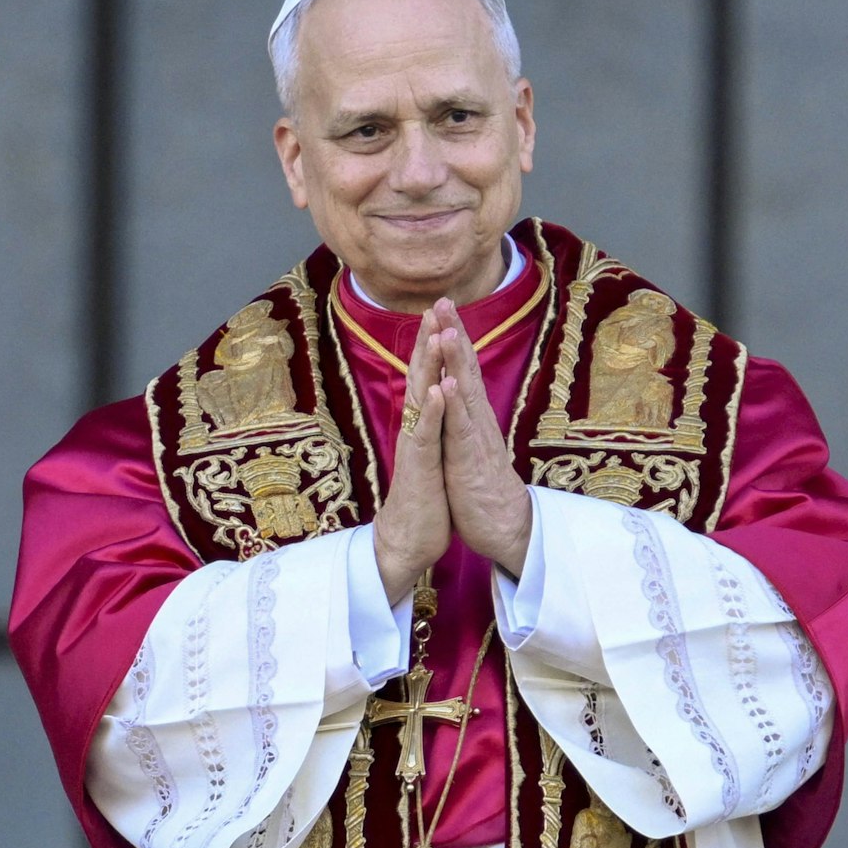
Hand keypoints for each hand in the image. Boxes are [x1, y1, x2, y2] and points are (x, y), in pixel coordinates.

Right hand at [373, 308, 450, 604]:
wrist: (407, 541)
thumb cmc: (422, 498)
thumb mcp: (429, 455)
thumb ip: (428, 428)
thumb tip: (431, 404)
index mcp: (420, 425)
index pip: (425, 378)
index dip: (431, 345)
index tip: (440, 313)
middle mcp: (414, 429)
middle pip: (418, 377)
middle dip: (427, 341)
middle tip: (433, 305)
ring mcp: (415, 446)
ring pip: (420, 399)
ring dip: (428, 366)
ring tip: (435, 335)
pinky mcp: (419, 468)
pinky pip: (425, 434)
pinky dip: (432, 411)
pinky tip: (437, 389)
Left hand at [431, 299, 532, 575]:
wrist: (503, 525)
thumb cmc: (482, 486)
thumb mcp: (467, 444)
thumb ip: (462, 419)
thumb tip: (456, 395)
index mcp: (472, 416)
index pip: (462, 369)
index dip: (452, 338)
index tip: (441, 308)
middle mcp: (477, 419)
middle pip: (466, 369)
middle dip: (454, 333)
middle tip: (445, 300)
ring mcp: (475, 437)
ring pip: (465, 391)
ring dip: (456, 360)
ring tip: (447, 330)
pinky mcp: (470, 459)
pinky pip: (461, 428)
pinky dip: (454, 404)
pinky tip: (448, 382)